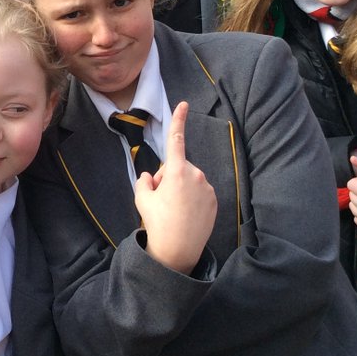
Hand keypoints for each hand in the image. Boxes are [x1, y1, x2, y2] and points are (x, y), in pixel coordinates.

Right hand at [134, 101, 216, 272]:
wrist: (178, 251)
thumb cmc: (157, 223)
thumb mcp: (142, 199)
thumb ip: (144, 181)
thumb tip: (151, 176)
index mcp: (177, 171)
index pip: (176, 140)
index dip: (178, 120)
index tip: (183, 104)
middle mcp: (195, 175)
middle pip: (178, 167)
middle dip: (169, 177)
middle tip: (160, 200)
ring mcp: (207, 188)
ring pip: (189, 181)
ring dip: (180, 189)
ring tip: (173, 211)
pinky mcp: (214, 200)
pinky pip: (199, 192)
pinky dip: (191, 200)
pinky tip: (185, 216)